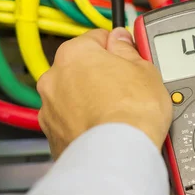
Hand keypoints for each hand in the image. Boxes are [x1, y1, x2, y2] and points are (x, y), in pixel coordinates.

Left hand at [37, 29, 171, 157]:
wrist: (119, 155)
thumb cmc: (131, 112)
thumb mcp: (145, 70)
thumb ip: (128, 50)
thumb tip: (121, 40)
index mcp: (74, 53)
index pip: (97, 38)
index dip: (118, 49)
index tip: (129, 58)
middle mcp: (54, 78)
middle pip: (81, 68)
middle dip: (101, 76)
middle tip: (127, 89)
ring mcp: (50, 110)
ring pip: (73, 98)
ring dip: (91, 102)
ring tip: (117, 115)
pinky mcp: (52, 137)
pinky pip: (71, 124)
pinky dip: (85, 126)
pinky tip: (106, 131)